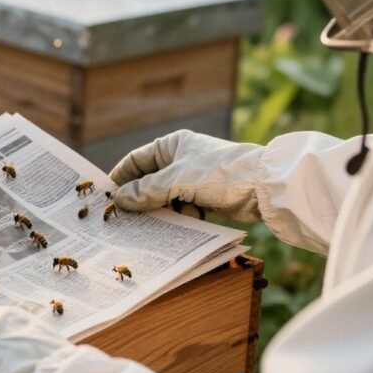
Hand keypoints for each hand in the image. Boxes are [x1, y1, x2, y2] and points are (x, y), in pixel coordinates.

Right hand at [109, 130, 264, 221]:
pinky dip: (180, 218)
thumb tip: (120, 200)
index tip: (107, 197)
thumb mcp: (178, 179)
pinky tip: (178, 226)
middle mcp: (181, 160)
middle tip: (124, 218)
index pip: (136, 161)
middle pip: (149, 182)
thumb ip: (147, 190)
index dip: (121, 178)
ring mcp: (193, 180)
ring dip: (161, 212)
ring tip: (151, 226)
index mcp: (172, 145)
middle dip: (140, 200)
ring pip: (165, 199)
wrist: (265, 187)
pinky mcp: (205, 198)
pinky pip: (182, 210)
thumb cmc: (221, 172)